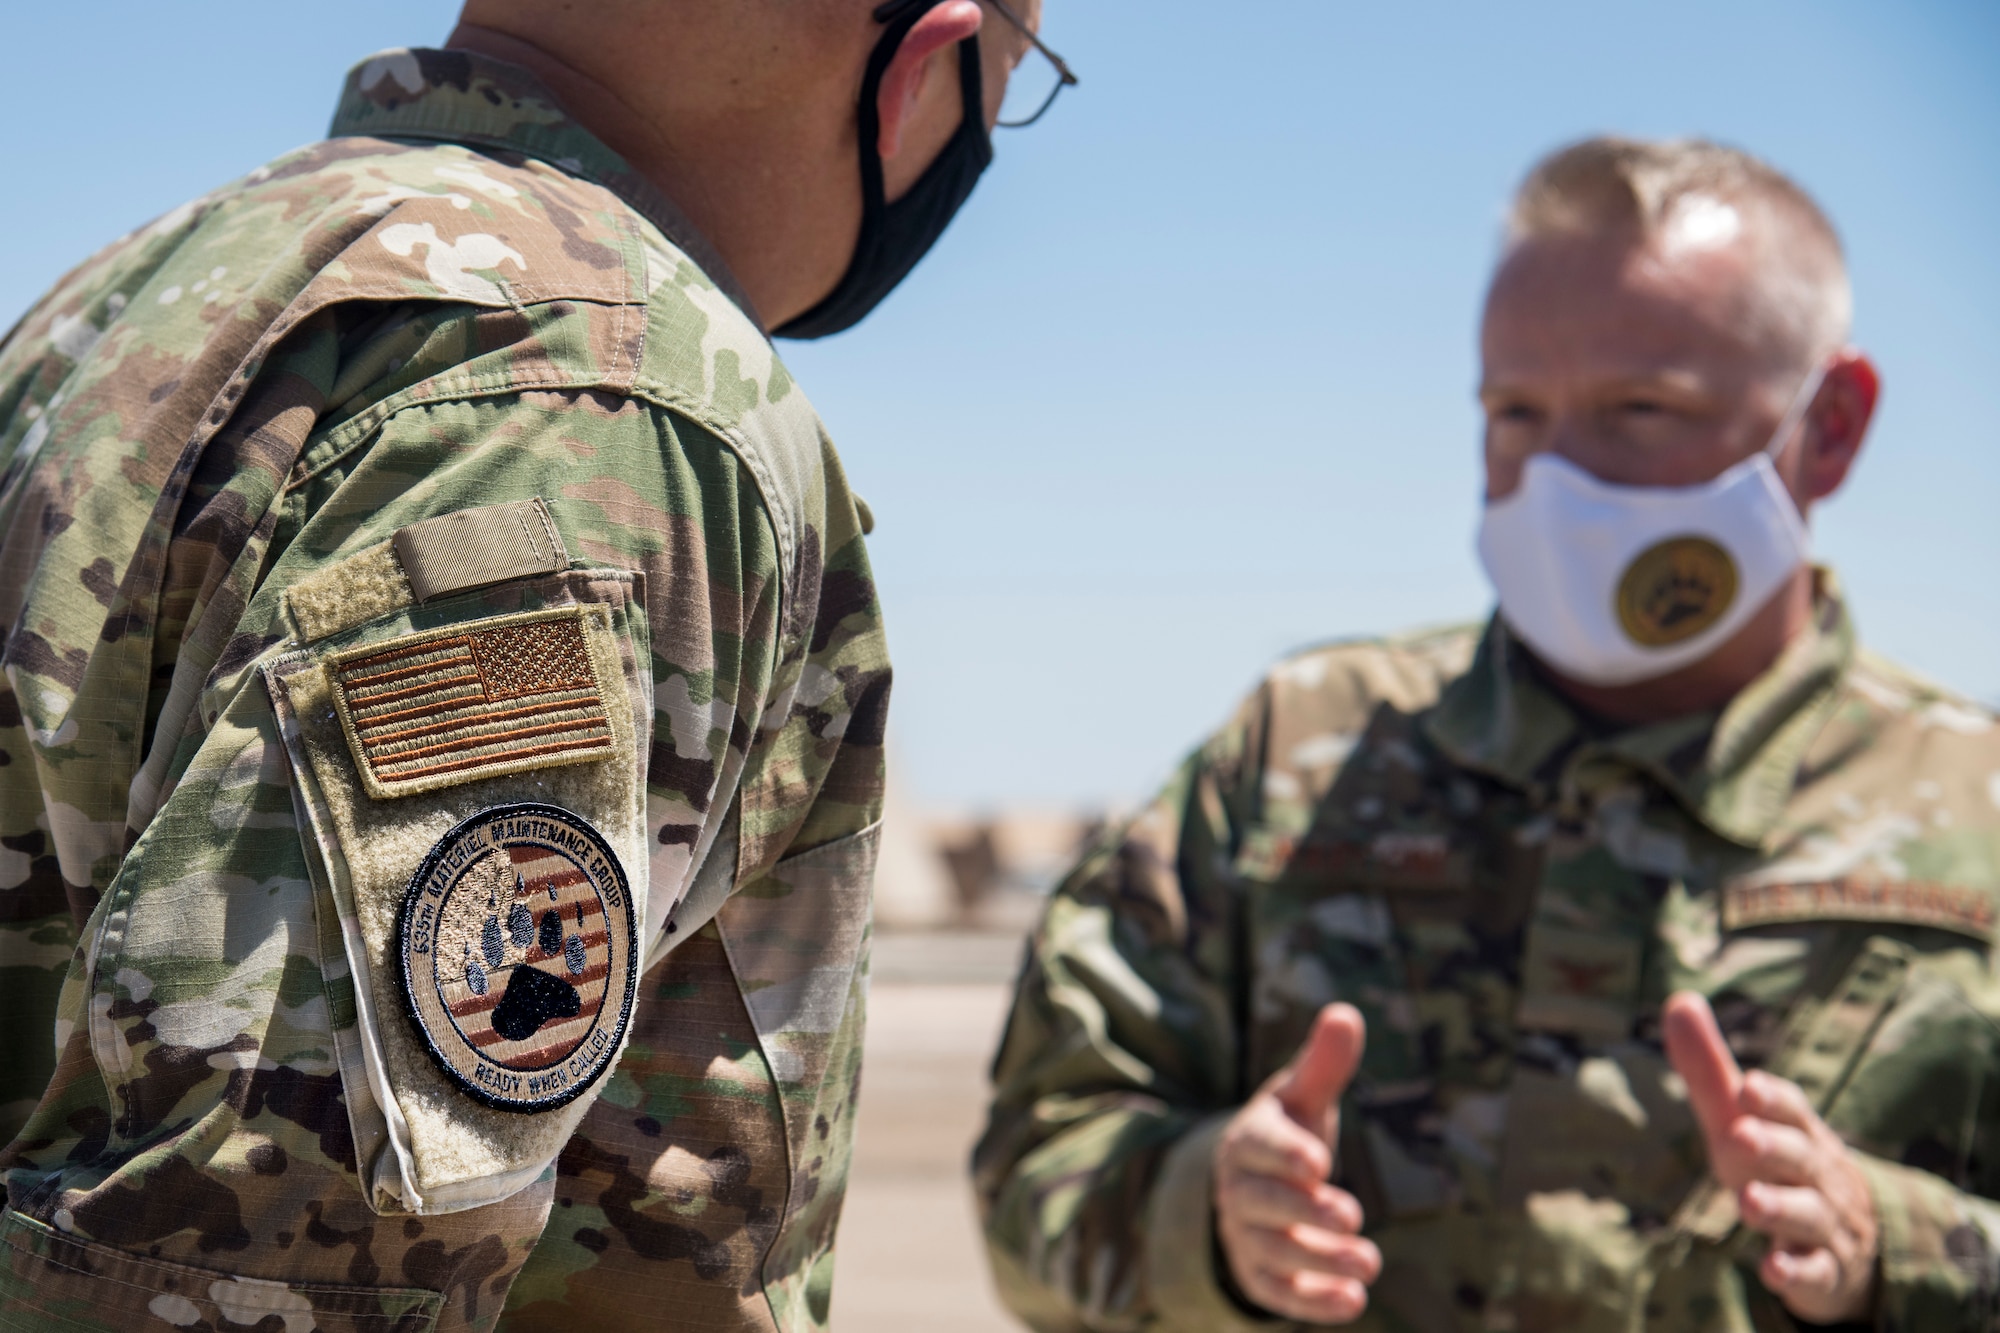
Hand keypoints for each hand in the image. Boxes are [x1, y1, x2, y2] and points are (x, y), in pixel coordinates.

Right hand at [1214, 1004, 1381, 1323]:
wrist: (1253, 1184)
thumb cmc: (1288, 1133)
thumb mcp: (1303, 1097)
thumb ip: (1324, 1063)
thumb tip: (1347, 1013)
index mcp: (1249, 1140)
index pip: (1259, 1147)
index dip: (1286, 1156)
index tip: (1320, 1165)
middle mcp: (1239, 1189)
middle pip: (1263, 1205)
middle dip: (1306, 1214)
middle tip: (1353, 1218)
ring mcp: (1245, 1235)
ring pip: (1272, 1252)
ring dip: (1318, 1260)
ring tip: (1370, 1263)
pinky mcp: (1258, 1274)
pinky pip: (1275, 1293)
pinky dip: (1310, 1302)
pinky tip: (1353, 1302)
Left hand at [1663, 992, 1879, 1323]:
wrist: (1854, 1240)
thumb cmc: (1780, 1165)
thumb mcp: (1744, 1119)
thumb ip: (1710, 1068)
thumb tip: (1678, 1000)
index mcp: (1799, 1133)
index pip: (1792, 1110)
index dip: (1772, 1099)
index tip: (1747, 1085)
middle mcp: (1816, 1175)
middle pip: (1800, 1158)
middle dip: (1773, 1146)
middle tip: (1740, 1135)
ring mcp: (1824, 1224)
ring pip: (1807, 1215)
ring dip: (1779, 1207)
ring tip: (1746, 1202)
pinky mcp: (1824, 1272)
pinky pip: (1815, 1273)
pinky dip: (1795, 1272)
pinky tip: (1771, 1270)